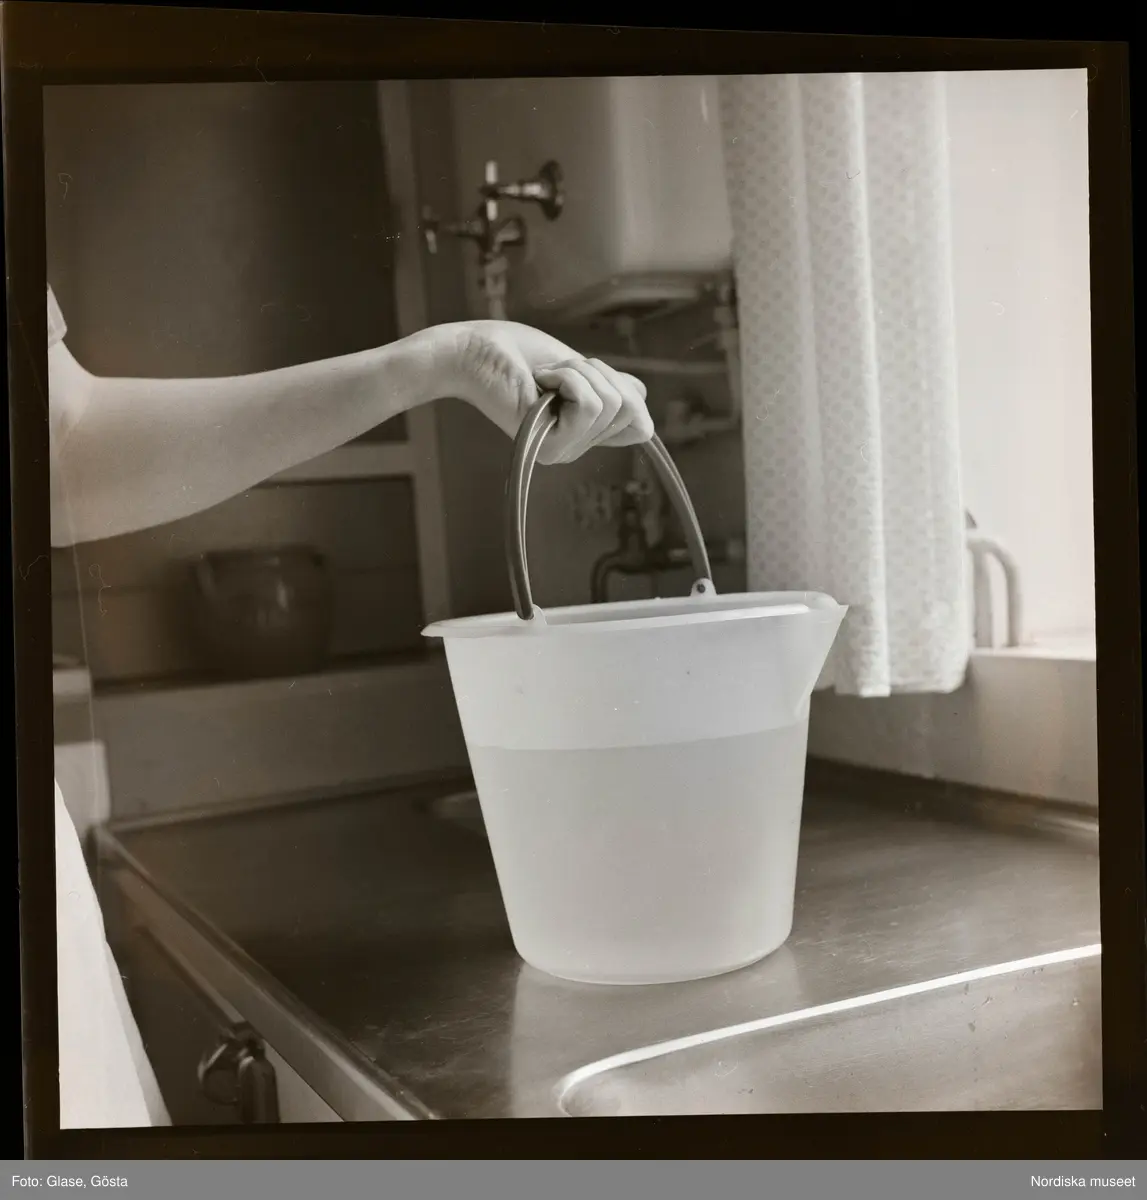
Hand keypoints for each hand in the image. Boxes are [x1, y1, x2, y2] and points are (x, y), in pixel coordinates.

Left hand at [434, 320, 653, 463]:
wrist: (473, 351)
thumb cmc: (516, 353)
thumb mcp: (578, 367)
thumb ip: (609, 387)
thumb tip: (642, 406)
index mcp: (583, 431)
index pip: (640, 424)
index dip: (625, 389)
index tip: (582, 373)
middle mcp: (575, 448)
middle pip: (632, 409)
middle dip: (600, 372)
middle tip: (558, 371)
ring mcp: (562, 450)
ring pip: (613, 404)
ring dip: (580, 373)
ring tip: (545, 376)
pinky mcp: (549, 444)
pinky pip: (590, 406)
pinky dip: (569, 379)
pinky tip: (539, 382)